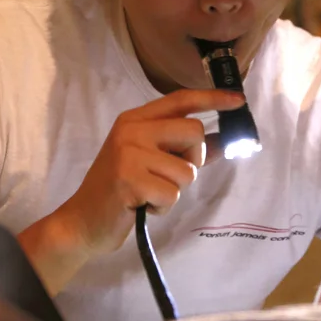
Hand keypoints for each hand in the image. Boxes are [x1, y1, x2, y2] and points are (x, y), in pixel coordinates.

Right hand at [63, 88, 244, 251]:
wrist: (82, 221)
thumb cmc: (121, 192)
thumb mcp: (150, 163)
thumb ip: (184, 150)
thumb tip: (222, 142)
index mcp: (135, 120)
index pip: (181, 99)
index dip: (212, 98)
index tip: (239, 100)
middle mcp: (132, 130)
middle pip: (194, 132)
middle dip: (193, 160)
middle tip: (168, 176)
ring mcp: (129, 154)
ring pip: (187, 169)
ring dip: (175, 190)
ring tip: (149, 194)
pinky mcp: (130, 180)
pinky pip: (172, 194)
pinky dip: (163, 207)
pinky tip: (143, 206)